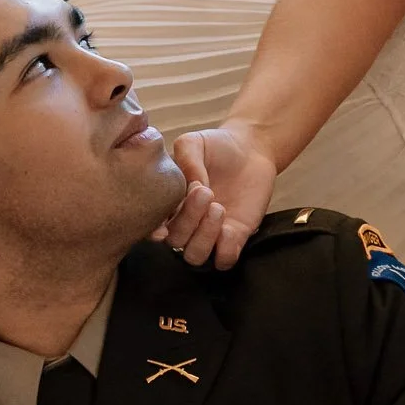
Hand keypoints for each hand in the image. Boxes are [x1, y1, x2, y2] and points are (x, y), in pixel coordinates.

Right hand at [154, 127, 278, 268]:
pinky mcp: (235, 238)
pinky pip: (224, 260)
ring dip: (204, 237)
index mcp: (168, 205)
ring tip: (217, 208)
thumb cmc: (217, 146)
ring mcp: (209, 233)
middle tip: (205, 192)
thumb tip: (189, 187)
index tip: (163, 224)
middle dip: (187, 220)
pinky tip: (230, 227)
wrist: (251, 148)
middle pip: (175, 241)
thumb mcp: (193, 143)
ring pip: (195, 256)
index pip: (153, 227)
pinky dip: (224, 249)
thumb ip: (184, 159)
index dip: (153, 230)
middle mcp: (186, 223)